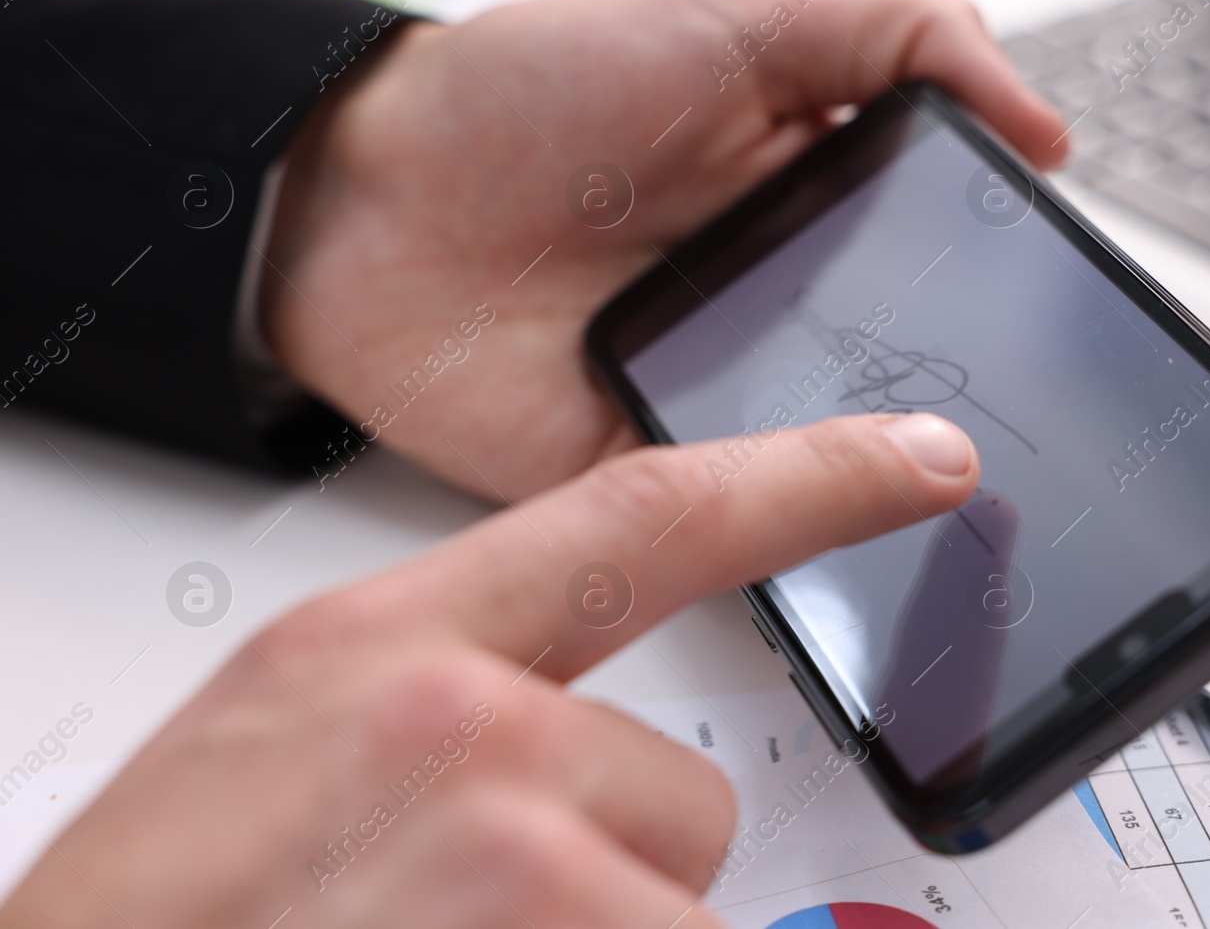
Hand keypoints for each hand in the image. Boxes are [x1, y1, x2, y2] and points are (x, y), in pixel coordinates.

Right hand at [0, 412, 977, 928]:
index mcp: (376, 648)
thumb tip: (561, 770)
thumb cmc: (158, 927)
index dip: (807, 477)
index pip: (647, 515)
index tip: (919, 458)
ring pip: (673, 905)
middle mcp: (452, 725)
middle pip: (678, 795)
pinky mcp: (555, 928)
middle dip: (615, 887)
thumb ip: (432, 742)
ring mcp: (506, 845)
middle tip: (462, 920)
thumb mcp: (275, 782)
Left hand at [265, 0, 1063, 498]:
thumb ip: (900, 37)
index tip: (1079, 319)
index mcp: (825, 200)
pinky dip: (799, 534)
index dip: (1018, 287)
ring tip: (985, 487)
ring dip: (904, 473)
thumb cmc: (542, 86)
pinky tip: (852, 532)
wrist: (371, 203)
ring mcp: (732, 395)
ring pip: (855, 463)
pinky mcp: (664, 479)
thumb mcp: (742, 16)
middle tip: (1047, 424)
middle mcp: (793, 305)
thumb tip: (1045, 131)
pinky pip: (756, 526)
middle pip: (926, 371)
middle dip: (986, 398)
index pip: (960, 259)